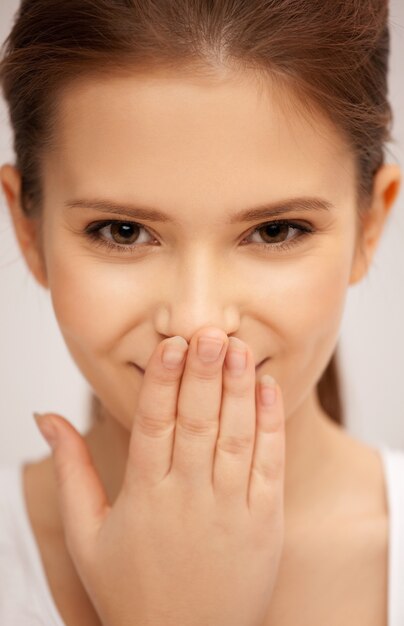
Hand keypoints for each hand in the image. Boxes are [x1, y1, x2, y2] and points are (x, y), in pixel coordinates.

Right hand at [35, 327, 285, 625]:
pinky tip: (269, 389)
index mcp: (144, 495)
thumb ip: (69, 470)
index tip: (170, 344)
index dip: (162, 380)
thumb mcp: (86, 533)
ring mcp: (232, 509)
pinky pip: (271, 463)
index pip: (153, 423)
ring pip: (237, 435)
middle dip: (205, 372)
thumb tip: (46, 417)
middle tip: (210, 331)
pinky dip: (271, 424)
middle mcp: (189, 497)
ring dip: (240, 388)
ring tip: (240, 348)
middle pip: (198, 421)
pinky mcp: (266, 521)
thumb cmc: (130, 588)